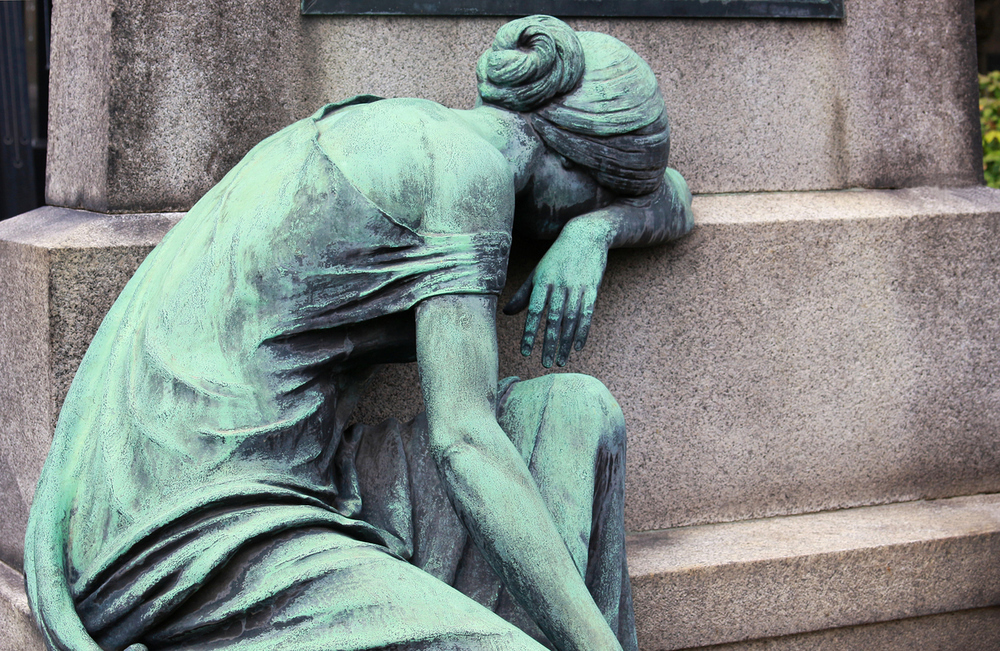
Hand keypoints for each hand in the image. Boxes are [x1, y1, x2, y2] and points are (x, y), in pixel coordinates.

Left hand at [503, 219, 609, 366]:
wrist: (586, 235)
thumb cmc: (557, 257)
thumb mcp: (538, 272)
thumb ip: (523, 294)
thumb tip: (507, 313)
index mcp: (543, 281)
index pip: (534, 311)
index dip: (530, 332)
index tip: (525, 352)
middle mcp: (560, 285)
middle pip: (554, 319)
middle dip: (549, 344)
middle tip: (545, 364)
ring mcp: (577, 287)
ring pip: (571, 320)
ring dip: (566, 343)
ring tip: (561, 362)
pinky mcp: (592, 288)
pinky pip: (588, 314)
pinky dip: (583, 331)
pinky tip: (578, 347)